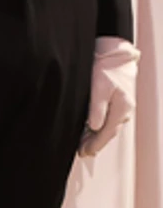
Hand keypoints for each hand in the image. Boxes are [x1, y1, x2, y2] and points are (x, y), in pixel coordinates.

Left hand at [84, 38, 137, 157]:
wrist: (117, 55)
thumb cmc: (107, 68)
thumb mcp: (98, 87)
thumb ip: (97, 108)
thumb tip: (96, 126)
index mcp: (121, 108)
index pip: (107, 133)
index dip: (96, 144)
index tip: (85, 152)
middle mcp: (125, 110)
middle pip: (109, 132)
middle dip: (96, 143)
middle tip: (83, 151)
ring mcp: (123, 107)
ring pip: (109, 126)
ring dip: (97, 135)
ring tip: (84, 143)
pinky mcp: (119, 102)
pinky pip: (109, 118)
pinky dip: (100, 126)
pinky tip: (91, 128)